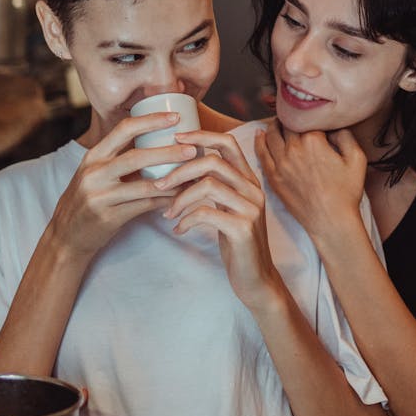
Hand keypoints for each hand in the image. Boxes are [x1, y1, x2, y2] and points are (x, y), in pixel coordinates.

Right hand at [50, 111, 198, 260]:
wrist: (66, 235)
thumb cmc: (89, 198)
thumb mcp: (95, 172)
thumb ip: (118, 157)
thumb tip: (158, 139)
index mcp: (93, 156)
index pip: (123, 129)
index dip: (151, 121)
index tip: (175, 117)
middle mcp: (94, 173)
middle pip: (137, 156)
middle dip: (168, 152)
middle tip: (193, 149)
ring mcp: (100, 196)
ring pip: (144, 185)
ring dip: (173, 180)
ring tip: (193, 176)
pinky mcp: (109, 217)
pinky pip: (144, 206)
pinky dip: (165, 200)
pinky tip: (180, 197)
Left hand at [155, 130, 281, 309]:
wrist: (256, 280)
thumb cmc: (236, 243)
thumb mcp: (228, 209)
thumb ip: (216, 187)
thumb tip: (181, 168)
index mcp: (249, 181)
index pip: (228, 143)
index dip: (201, 136)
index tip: (176, 139)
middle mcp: (253, 190)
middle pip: (213, 161)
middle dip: (180, 170)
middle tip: (159, 184)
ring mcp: (250, 209)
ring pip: (208, 184)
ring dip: (180, 198)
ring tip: (168, 212)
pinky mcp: (242, 229)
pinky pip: (206, 213)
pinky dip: (186, 220)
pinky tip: (179, 230)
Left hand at [255, 122, 366, 238]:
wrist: (331, 220)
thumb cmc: (346, 192)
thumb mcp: (357, 159)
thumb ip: (345, 135)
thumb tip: (332, 126)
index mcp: (314, 140)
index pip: (306, 117)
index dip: (309, 115)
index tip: (311, 115)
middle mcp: (294, 149)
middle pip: (286, 123)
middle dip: (290, 117)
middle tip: (293, 115)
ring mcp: (281, 163)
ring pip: (271, 135)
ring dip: (274, 125)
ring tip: (278, 122)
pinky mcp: (273, 177)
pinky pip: (261, 153)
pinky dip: (259, 141)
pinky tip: (259, 135)